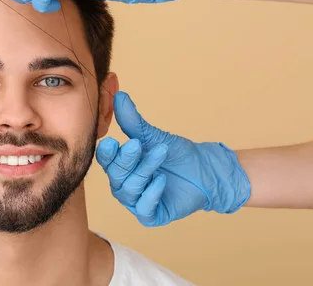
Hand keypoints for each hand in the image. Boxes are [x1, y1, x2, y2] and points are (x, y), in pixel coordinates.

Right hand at [96, 92, 250, 226]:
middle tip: (137, 144)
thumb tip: (120, 96)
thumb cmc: (178, 155)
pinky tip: (161, 181)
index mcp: (121, 166)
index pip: (106, 160)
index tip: (112, 141)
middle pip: (115, 174)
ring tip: (160, 154)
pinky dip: (151, 194)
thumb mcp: (154, 137)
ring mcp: (137, 201)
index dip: (106, 153)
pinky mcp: (152, 215)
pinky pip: (144, 208)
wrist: (206, 171)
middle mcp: (124, 184)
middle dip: (126, 159)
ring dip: (144, 171)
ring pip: (129, 190)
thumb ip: (133, 121)